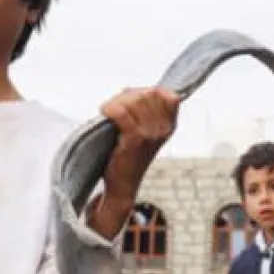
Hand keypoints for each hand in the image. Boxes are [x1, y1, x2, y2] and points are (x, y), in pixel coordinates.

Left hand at [99, 87, 179, 201]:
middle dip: (127, 95)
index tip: (131, 100)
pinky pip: (121, 112)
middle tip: (114, 107)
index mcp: (170, 125)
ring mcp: (151, 134)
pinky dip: (109, 109)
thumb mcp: (145, 131)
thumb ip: (145, 110)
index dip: (145, 91)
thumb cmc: (129, 155)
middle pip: (147, 93)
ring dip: (116, 102)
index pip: (165, 94)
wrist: (124, 184)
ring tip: (108, 111)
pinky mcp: (135, 140)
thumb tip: (129, 89)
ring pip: (133, 100)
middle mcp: (164, 129)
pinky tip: (103, 113)